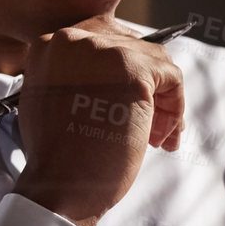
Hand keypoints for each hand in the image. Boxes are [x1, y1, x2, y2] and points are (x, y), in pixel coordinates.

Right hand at [12, 17, 184, 225]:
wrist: (60, 186)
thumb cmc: (56, 158)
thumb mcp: (49, 101)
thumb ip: (74, 77)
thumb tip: (112, 75)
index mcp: (50, 46)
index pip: (101, 40)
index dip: (120, 69)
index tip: (126, 96)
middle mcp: (74, 41)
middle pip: (129, 46)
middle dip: (145, 83)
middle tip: (151, 121)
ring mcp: (104, 53)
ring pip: (154, 60)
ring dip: (162, 98)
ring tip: (159, 134)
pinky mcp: (134, 71)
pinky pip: (171, 77)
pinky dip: (174, 107)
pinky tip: (163, 136)